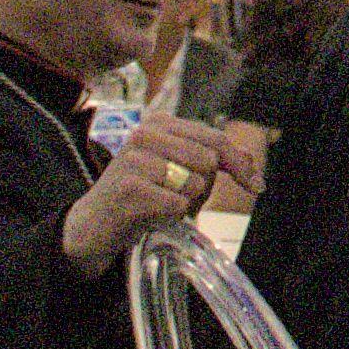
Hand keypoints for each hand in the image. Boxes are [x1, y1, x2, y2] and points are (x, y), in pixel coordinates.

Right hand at [62, 113, 239, 270]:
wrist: (92, 225)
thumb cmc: (138, 196)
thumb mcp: (174, 171)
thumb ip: (209, 160)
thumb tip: (250, 159)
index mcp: (160, 123)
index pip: (215, 138)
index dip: (240, 164)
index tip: (256, 185)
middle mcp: (146, 133)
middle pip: (210, 161)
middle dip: (205, 188)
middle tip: (181, 200)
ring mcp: (135, 158)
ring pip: (195, 183)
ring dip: (186, 203)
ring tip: (160, 205)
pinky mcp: (129, 187)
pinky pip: (177, 204)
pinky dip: (171, 216)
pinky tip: (150, 215)